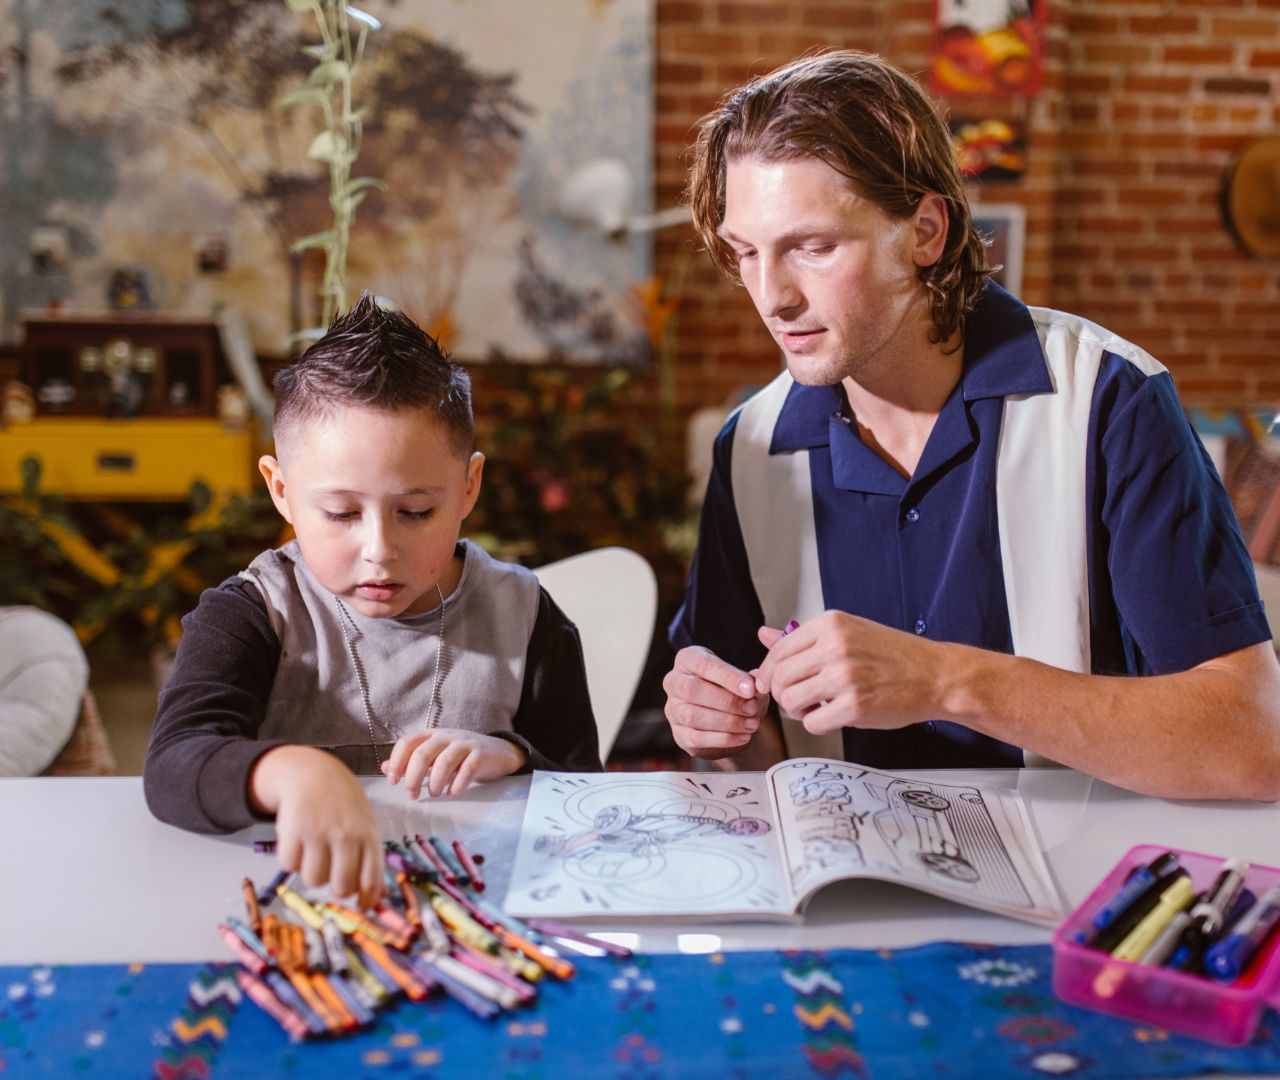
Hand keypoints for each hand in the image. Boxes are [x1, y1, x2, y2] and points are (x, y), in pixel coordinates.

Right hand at [250, 745, 384, 908]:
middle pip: (341, 887)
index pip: (372, 878)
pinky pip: (289, 865)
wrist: (314, 773)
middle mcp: (346, 834)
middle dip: (337, 888)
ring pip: (314, 880)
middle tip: (333, 874)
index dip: (367, 899)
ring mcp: (319, 832)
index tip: (362, 905)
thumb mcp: (365, 824)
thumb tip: (377, 896)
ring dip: (312, 873)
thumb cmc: (343, 804)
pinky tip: (300, 844)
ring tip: (316, 853)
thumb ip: (370, 858)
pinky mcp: (293, 830)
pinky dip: (292, 861)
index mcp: (368, 834)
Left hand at [382, 729, 526, 798]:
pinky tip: (452, 794)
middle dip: (413, 777)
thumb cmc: (462, 756)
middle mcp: (446, 737)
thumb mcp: (435, 756)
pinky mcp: (481, 755)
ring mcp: (465, 744)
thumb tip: (384, 768)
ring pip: (444, 761)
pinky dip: (457, 784)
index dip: (397, 761)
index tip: (392, 781)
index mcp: (432, 735)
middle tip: (412, 795)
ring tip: (434, 794)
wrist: (499, 752)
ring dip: (434, 782)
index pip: (408, 742)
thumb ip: (411, 761)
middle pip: (423, 753)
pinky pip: (467, 769)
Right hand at [662, 645, 769, 758]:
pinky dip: (723, 738)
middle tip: (752, 708)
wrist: (732, 720)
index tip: (750, 689)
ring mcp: (673, 710)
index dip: (728, 677)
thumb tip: (756, 681)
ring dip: (727, 722)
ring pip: (692, 715)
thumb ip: (751, 681)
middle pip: (691, 689)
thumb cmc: (736, 691)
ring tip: (752, 724)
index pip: (703, 664)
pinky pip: (696, 737)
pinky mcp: (679, 734)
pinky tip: (743, 736)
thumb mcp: (747, 682)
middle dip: (726, 701)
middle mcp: (674, 682)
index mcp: (687, 659)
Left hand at [753, 612, 944, 734]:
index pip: (778, 649)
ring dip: (797, 710)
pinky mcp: (855, 705)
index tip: (770, 682)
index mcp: (830, 625)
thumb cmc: (893, 655)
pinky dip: (817, 724)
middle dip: (781, 693)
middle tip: (797, 698)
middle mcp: (834, 646)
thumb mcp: (847, 632)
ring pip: (790, 700)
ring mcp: (845, 676)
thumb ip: (804, 637)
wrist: (935, 675)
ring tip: (815, 706)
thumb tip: (765, 635)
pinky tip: (832, 715)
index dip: (768, 671)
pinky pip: (812, 723)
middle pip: (779, 677)